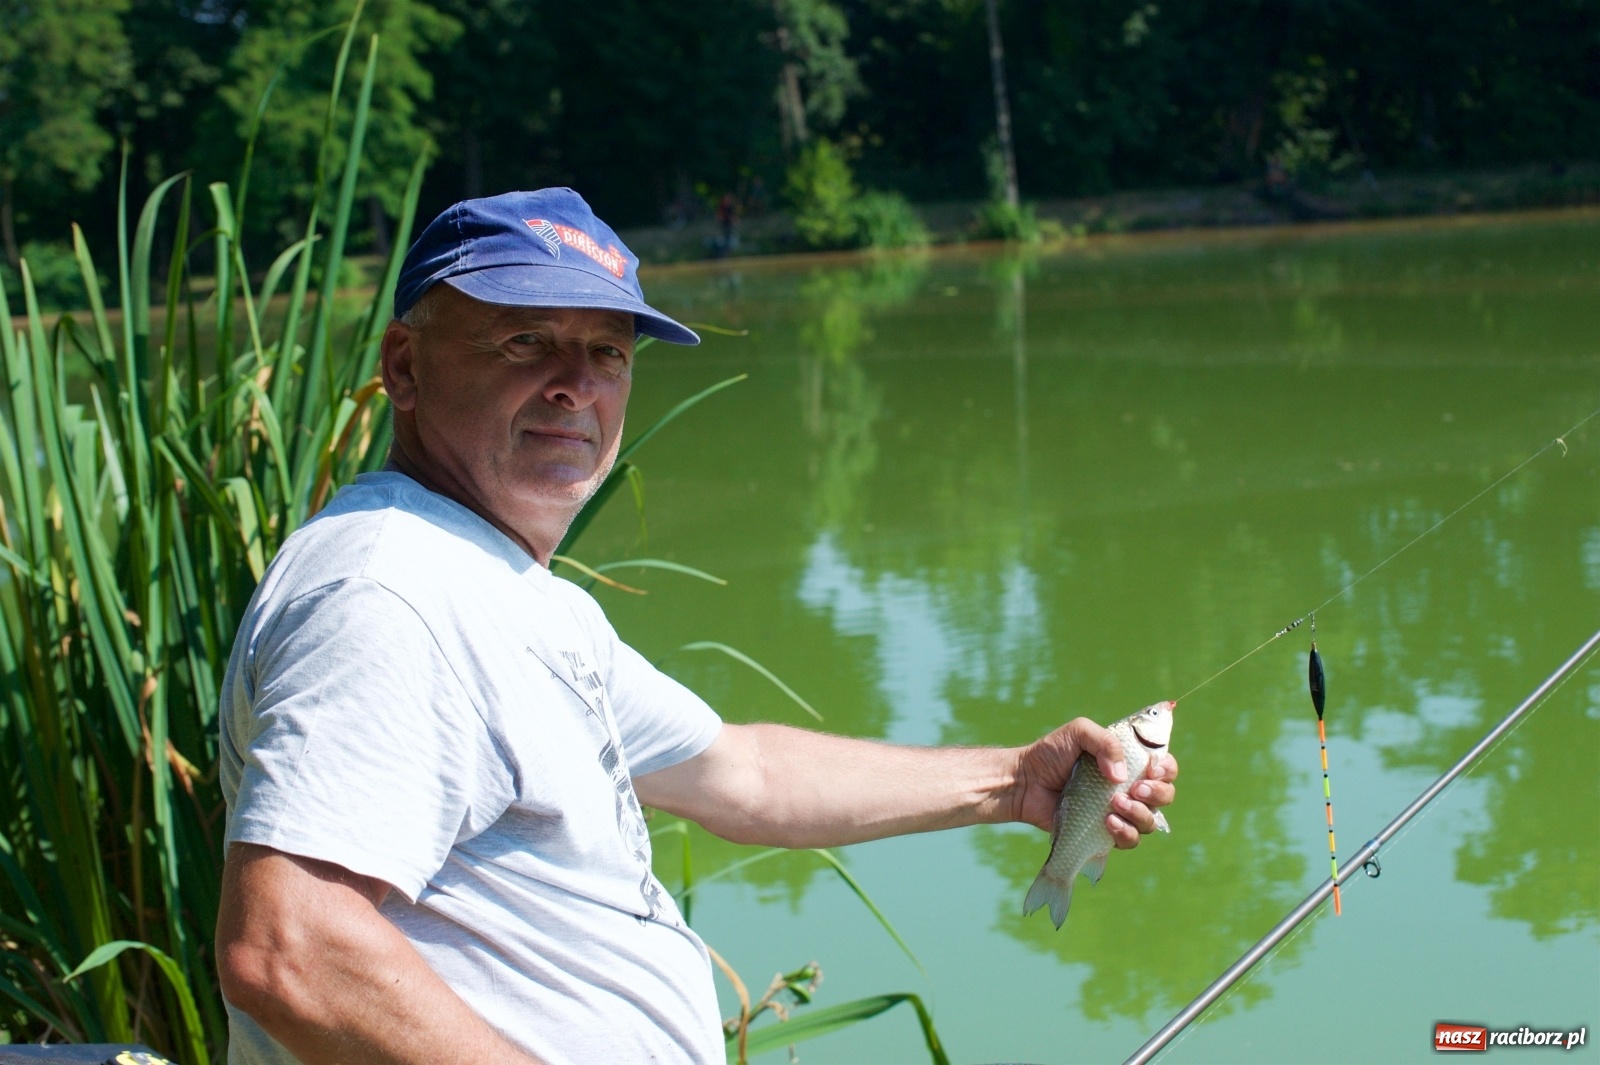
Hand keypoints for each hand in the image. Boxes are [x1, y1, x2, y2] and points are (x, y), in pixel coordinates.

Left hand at [1010, 717, 1178, 849]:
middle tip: (1135, 788)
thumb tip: (1121, 776)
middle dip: (1158, 793)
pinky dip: (1125, 832)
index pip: (1164, 767)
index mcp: (1128, 762)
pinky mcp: (1104, 833)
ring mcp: (1118, 812)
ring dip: (1140, 813)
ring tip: (1115, 804)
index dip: (1167, 769)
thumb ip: (1105, 742)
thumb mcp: (1078, 732)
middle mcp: (1128, 787)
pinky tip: (1108, 821)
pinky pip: (1129, 840)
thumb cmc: (1051, 754)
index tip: (1153, 768)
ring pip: (1150, 821)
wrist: (1025, 782)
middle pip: (1165, 796)